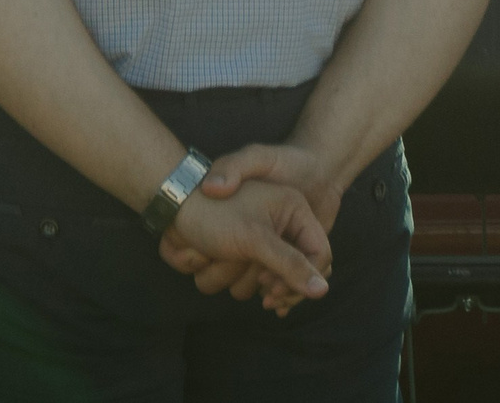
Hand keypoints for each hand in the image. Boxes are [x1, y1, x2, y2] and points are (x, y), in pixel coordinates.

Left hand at [155, 174, 330, 313]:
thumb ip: (290, 262)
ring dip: (255, 283)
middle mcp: (285, 221)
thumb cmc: (216, 212)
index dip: (304, 277)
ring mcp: (268, 235)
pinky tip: (241, 291)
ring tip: (239, 281)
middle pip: (301, 269)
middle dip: (279, 284)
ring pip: (277, 276)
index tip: (275, 288)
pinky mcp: (251, 247)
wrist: (177, 203)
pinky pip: (261, 277)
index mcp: (295, 208)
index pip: (320, 253)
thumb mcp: (255, 238)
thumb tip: (322, 291)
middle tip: (262, 295)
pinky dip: (250, 284)